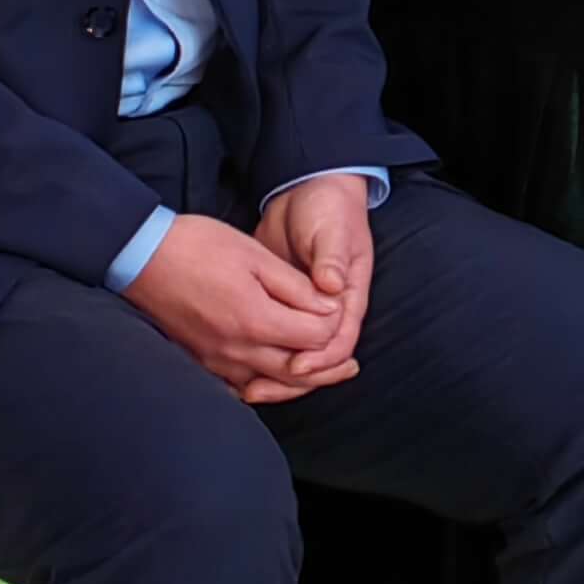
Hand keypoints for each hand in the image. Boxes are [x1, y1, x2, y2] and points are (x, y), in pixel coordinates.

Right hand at [121, 212, 351, 404]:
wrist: (139, 255)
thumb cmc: (198, 247)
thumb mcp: (257, 256)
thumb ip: (296, 288)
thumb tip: (330, 308)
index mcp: (254, 320)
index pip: (315, 339)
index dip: (333, 326)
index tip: (337, 312)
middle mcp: (234, 350)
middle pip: (297, 373)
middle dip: (327, 367)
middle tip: (349, 365)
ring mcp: (213, 361)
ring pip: (268, 385)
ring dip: (298, 382)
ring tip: (321, 372)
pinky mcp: (197, 362)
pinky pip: (238, 387)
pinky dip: (263, 385)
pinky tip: (274, 375)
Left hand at [256, 179, 376, 383]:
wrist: (313, 192)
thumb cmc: (328, 210)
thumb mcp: (332, 230)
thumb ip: (331, 259)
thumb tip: (333, 287)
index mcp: (348, 295)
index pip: (340, 340)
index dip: (320, 358)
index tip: (297, 364)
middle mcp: (330, 310)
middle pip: (318, 359)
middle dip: (292, 381)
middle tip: (260, 391)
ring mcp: (303, 310)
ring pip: (295, 356)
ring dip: (274, 378)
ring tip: (247, 391)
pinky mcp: (279, 305)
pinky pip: (273, 341)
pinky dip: (258, 359)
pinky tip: (236, 371)